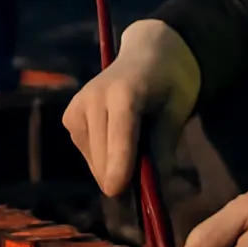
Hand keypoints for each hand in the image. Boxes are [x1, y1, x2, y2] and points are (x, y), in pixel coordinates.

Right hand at [62, 19, 200, 196]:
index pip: (119, 135)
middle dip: (123, 177)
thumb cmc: (170, 82)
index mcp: (124, 93)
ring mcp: (77, 107)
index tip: (116, 192)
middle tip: (149, 179)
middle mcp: (93, 98)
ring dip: (113, 168)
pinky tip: (118, 141)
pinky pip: (87, 153)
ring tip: (136, 146)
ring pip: (94, 160)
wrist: (148, 54)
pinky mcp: (69, 117)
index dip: (118, 165)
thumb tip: (154, 192)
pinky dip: (104, 158)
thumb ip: (163, 149)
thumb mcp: (177, 112)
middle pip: (103, 155)